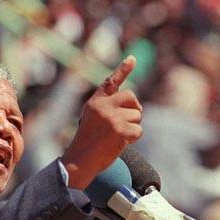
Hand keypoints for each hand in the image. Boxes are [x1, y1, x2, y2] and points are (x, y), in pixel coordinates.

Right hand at [62, 56, 142, 188]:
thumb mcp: (93, 119)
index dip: (123, 69)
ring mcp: (112, 117)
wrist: (80, 160)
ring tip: (117, 136)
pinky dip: (133, 138)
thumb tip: (137, 107)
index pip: (111, 82)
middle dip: (134, 110)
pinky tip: (120, 143)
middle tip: (126, 122)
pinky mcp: (120, 130)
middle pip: (132, 98)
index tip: (133, 58)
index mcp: (96, 102)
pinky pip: (138, 130)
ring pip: (137, 116)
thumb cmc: (88, 142)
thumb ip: (109, 109)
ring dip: (133, 127)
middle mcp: (103, 106)